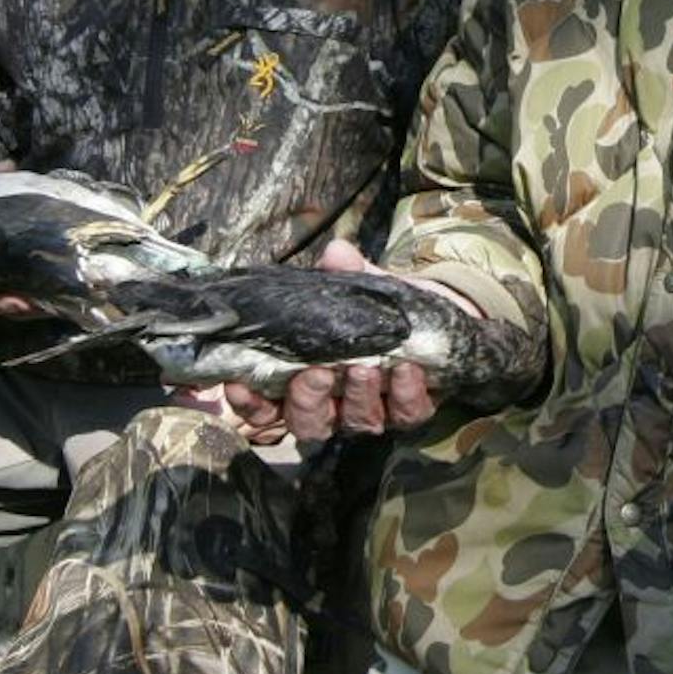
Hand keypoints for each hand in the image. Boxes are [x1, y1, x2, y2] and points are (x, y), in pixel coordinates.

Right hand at [223, 238, 474, 443]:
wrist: (433, 316)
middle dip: (308, 401)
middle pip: (308, 423)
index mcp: (307, 380)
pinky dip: (406, 394)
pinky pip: (406, 414)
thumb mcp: (360, 288)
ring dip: (358, 398)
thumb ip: (344, 274)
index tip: (239, 384)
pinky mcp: (411, 410)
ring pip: (354, 422)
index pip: (266, 406)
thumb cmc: (378, 308)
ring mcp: (372, 411)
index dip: (249, 403)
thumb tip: (336, 251)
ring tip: (365, 369)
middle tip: (318, 372)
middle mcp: (335, 405)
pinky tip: (407, 370)